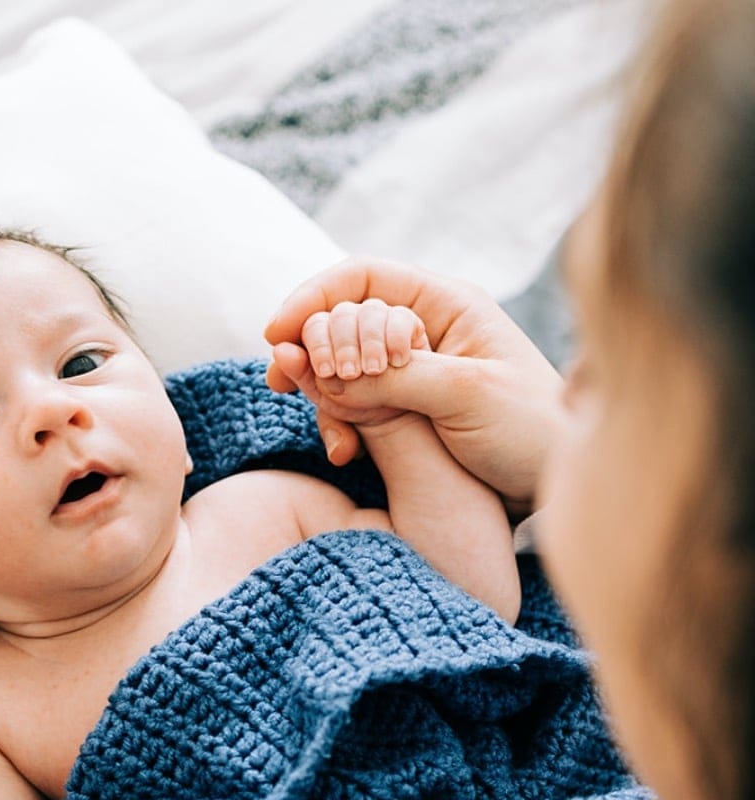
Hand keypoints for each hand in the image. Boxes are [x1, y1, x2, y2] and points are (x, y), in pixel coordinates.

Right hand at [266, 256, 565, 517]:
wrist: (556, 486)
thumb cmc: (532, 429)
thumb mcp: (466, 394)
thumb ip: (395, 379)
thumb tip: (327, 376)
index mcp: (444, 305)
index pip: (363, 278)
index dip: (314, 296)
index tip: (278, 332)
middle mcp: (420, 332)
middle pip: (341, 319)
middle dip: (313, 347)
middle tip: (292, 380)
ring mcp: (407, 373)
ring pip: (339, 367)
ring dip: (321, 393)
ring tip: (329, 429)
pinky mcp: (400, 413)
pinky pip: (352, 407)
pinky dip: (339, 424)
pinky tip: (343, 452)